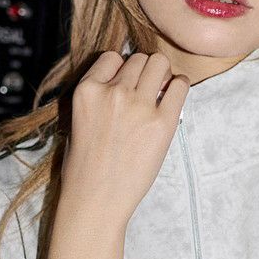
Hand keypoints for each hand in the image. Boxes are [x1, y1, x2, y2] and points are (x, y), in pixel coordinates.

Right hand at [61, 50, 189, 223]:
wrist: (95, 200)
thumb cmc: (84, 168)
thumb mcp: (79, 121)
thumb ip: (99, 97)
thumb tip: (126, 81)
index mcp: (87, 90)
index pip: (112, 58)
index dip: (122, 70)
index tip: (126, 85)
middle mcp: (112, 92)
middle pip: (139, 58)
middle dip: (144, 71)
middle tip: (148, 91)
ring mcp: (138, 106)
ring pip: (159, 63)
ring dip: (163, 75)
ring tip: (161, 94)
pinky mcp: (161, 123)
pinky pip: (179, 86)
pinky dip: (179, 87)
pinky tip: (174, 99)